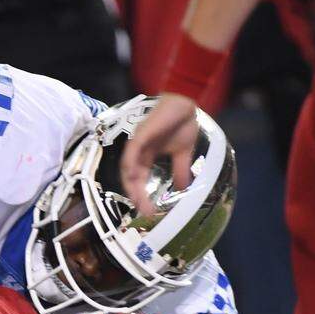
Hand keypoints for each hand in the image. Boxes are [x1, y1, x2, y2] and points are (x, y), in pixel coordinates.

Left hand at [119, 93, 199, 213]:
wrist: (186, 102)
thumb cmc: (182, 123)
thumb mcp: (182, 152)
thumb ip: (179, 170)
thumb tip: (183, 189)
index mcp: (145, 157)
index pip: (138, 180)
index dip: (140, 195)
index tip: (148, 210)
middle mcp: (138, 152)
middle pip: (130, 178)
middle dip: (136, 196)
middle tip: (144, 211)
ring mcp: (137, 144)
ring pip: (128, 169)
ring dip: (132, 186)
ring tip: (139, 201)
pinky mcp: (140, 135)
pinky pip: (131, 152)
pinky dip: (130, 165)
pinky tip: (133, 177)